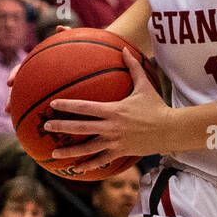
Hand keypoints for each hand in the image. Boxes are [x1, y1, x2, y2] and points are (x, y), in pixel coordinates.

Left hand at [47, 48, 169, 172]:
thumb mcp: (144, 85)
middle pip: (81, 128)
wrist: (170, 130)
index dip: (67, 105)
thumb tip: (125, 48)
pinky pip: (102, 160)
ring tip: (54, 153)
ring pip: (88, 149)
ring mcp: (115, 142)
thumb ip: (133, 67)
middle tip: (46, 126)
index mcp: (113, 110)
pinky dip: (89, 165)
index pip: (85, 107)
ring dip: (70, 151)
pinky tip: (77, 168)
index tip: (53, 104)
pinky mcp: (121, 152)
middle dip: (61, 127)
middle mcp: (111, 127)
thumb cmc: (156, 106)